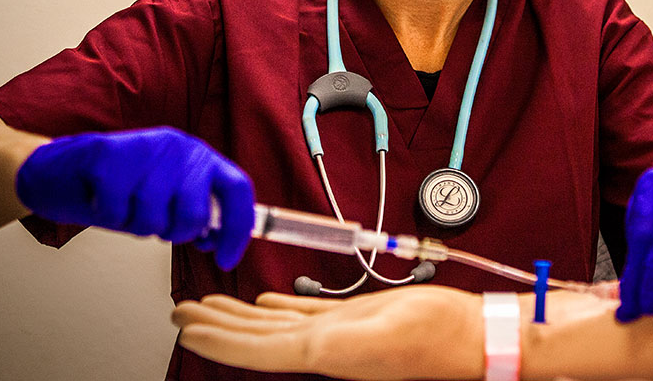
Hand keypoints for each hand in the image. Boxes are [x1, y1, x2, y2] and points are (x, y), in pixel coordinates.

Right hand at [15, 126, 254, 268]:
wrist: (58, 170)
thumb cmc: (117, 188)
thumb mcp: (166, 197)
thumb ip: (195, 213)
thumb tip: (217, 240)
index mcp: (199, 155)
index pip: (238, 189)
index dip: (238, 230)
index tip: (225, 259)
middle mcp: (179, 146)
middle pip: (194, 215)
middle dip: (173, 233)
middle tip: (151, 221)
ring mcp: (145, 148)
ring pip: (153, 219)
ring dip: (135, 225)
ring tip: (124, 205)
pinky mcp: (108, 154)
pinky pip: (117, 214)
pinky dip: (107, 217)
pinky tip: (101, 198)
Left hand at [172, 286, 483, 379]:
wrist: (470, 335)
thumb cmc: (432, 337)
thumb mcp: (374, 334)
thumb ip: (330, 339)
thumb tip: (289, 346)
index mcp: (321, 353)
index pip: (255, 349)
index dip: (217, 340)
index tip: (185, 328)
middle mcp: (321, 346)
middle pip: (256, 336)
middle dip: (217, 323)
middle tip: (182, 309)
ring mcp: (336, 333)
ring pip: (275, 323)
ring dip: (240, 313)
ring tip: (208, 303)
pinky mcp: (356, 319)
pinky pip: (306, 313)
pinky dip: (280, 305)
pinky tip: (264, 300)